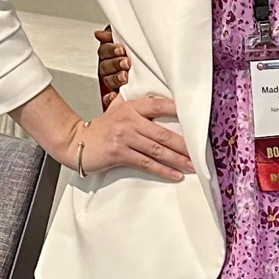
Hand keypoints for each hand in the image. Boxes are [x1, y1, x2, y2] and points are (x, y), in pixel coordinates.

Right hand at [70, 94, 191, 181]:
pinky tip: (175, 175)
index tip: (196, 118)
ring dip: (177, 159)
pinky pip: (146, 163)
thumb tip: (164, 104)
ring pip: (157, 150)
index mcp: (131, 107)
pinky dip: (163, 170)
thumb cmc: (102, 128)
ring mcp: (124, 137)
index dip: (178, 110)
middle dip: (184, 145)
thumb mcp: (118, 110)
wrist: (77, 141)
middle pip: (163, 133)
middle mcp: (129, 120)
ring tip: (193, 166)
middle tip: (201, 152)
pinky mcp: (119, 153)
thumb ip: (139, 108)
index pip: (159, 105)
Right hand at [94, 25, 129, 108]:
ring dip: (116, 78)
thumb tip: (99, 34)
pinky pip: (109, 97)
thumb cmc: (137, 51)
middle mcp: (110, 68)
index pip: (104, 51)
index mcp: (110, 54)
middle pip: (105, 66)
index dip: (111, 50)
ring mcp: (113, 80)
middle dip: (115, 64)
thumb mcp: (127, 38)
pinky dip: (110, 97)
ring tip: (124, 76)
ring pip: (108, 80)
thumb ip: (112, 35)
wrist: (152, 66)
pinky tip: (114, 95)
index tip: (121, 50)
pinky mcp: (118, 93)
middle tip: (126, 63)